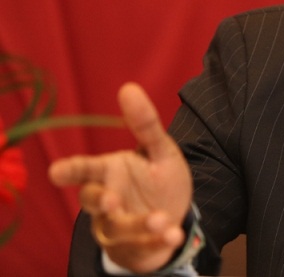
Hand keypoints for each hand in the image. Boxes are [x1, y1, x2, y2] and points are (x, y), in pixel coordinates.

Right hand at [49, 83, 192, 272]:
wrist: (174, 215)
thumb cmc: (159, 179)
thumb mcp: (161, 150)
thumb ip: (146, 125)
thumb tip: (128, 87)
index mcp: (111, 171)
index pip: (85, 169)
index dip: (71, 170)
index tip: (56, 171)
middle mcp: (107, 199)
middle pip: (92, 201)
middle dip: (102, 201)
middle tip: (114, 201)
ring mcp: (116, 226)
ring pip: (117, 228)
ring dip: (138, 226)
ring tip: (162, 220)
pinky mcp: (132, 247)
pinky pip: (139, 248)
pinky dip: (157, 243)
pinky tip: (173, 236)